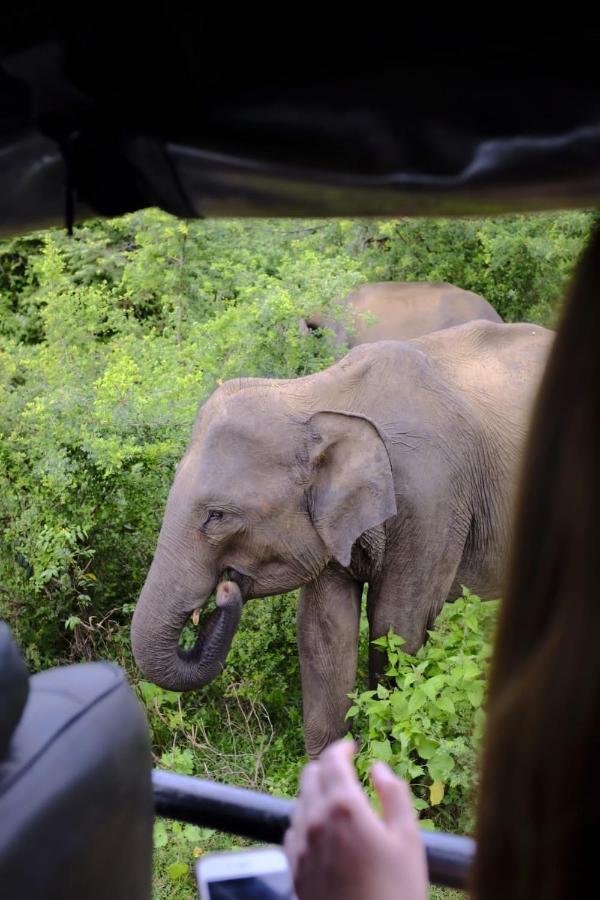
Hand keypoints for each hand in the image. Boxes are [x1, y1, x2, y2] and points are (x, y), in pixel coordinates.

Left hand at [284, 739, 427, 899]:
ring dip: (316, 794)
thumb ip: (394, 795)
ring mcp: (300, 846)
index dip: (341, 748)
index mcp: (343, 806)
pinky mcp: (294, 869)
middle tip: (345, 772)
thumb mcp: (409, 839)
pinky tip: (324, 833)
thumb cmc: (396, 893)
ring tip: (339, 804)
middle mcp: (315, 820)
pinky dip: (307, 821)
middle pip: (310, 776)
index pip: (331, 760)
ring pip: (300, 803)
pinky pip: (293, 831)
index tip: (351, 747)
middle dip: (326, 768)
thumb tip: (378, 769)